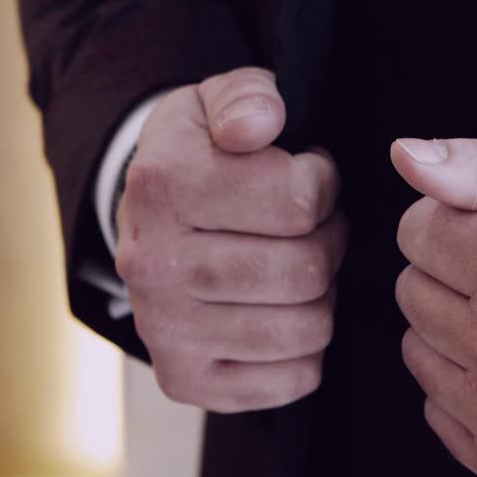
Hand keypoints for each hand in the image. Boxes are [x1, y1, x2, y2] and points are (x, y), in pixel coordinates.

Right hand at [115, 68, 345, 411]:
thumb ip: (249, 96)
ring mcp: (164, 330)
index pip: (300, 201)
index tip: (307, 178)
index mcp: (162, 185)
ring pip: (306, 328)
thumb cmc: (204, 158)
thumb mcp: (219, 102)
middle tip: (314, 230)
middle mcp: (152, 263)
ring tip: (300, 269)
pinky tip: (284, 314)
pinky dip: (307, 351)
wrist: (147, 221)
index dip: (323, 185)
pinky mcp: (184, 380)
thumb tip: (257, 127)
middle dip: (329, 243)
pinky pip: (292, 380)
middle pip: (304, 270)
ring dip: (322, 297)